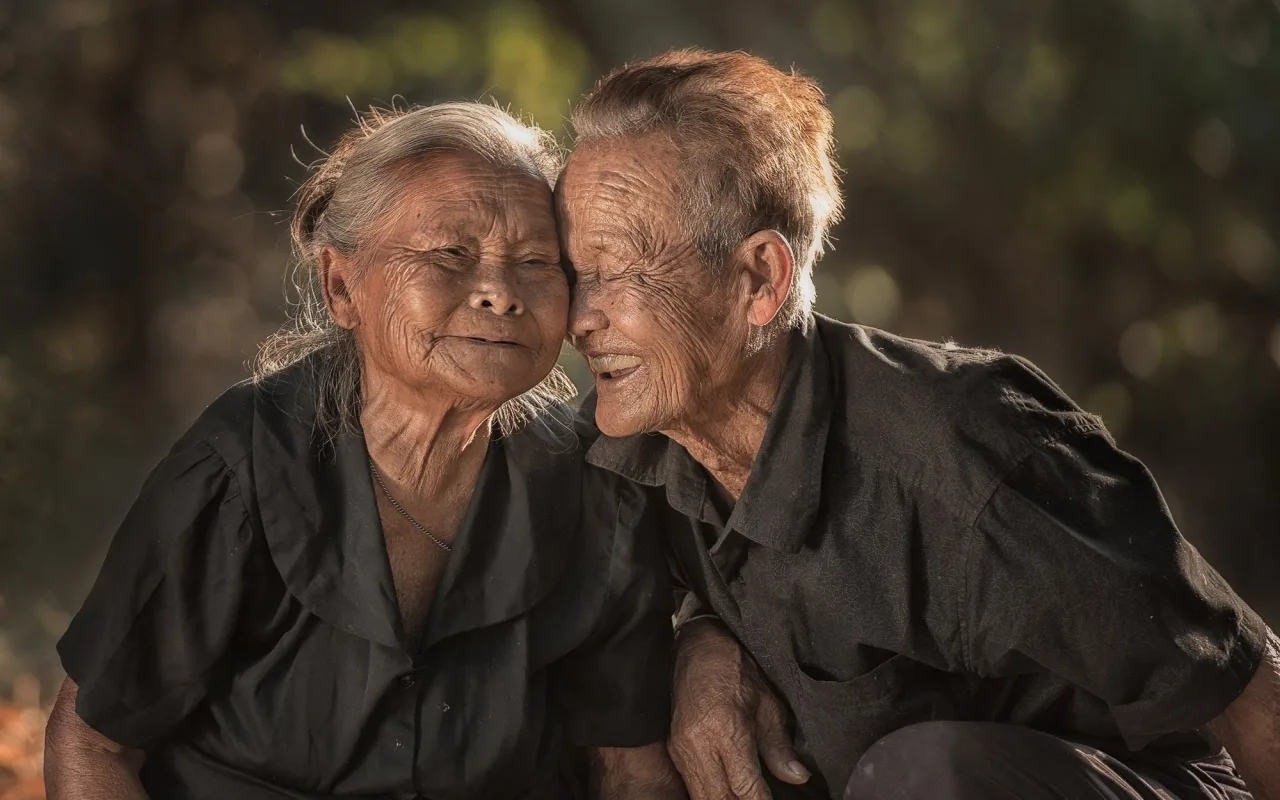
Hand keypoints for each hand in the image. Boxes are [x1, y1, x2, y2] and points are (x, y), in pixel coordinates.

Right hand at [667, 619, 810, 799]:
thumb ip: (779, 745)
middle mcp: (699, 745)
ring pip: (704, 799)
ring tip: (747, 796)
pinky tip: (729, 793)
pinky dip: (713, 796)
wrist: (696, 649)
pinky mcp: (675, 751)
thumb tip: (797, 776)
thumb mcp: (768, 703)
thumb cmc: (735, 670)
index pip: (746, 787)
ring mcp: (682, 750)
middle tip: (763, 799)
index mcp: (726, 730)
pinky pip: (694, 787)